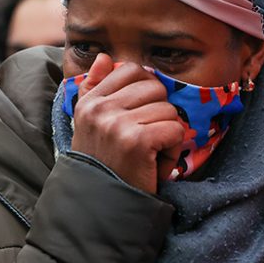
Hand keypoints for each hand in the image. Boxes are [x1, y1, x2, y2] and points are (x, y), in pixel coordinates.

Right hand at [71, 54, 184, 192]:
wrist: (102, 206)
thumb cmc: (104, 165)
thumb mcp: (92, 125)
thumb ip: (96, 88)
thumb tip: (104, 56)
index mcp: (89, 102)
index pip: (131, 70)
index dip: (147, 92)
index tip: (139, 117)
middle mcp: (99, 109)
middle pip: (155, 87)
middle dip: (159, 114)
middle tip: (145, 141)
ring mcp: (116, 124)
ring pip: (168, 110)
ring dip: (166, 136)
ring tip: (148, 155)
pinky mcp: (136, 141)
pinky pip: (174, 129)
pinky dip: (171, 151)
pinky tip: (154, 163)